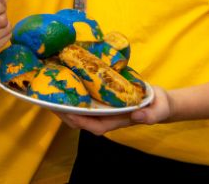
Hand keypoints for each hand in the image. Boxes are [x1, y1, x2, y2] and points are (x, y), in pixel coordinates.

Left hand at [56, 85, 171, 134]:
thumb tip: (137, 116)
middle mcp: (106, 116)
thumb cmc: (159, 106)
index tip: (66, 112)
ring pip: (81, 110)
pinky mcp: (103, 99)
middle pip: (81, 120)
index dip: (79, 121)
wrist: (159, 100)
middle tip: (48, 101)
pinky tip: (66, 83)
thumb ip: (150, 115)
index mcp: (116, 121)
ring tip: (50, 93)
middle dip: (65, 113)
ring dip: (66, 104)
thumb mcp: (159, 110)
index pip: (93, 125)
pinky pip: (86, 100)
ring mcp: (104, 109)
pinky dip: (75, 94)